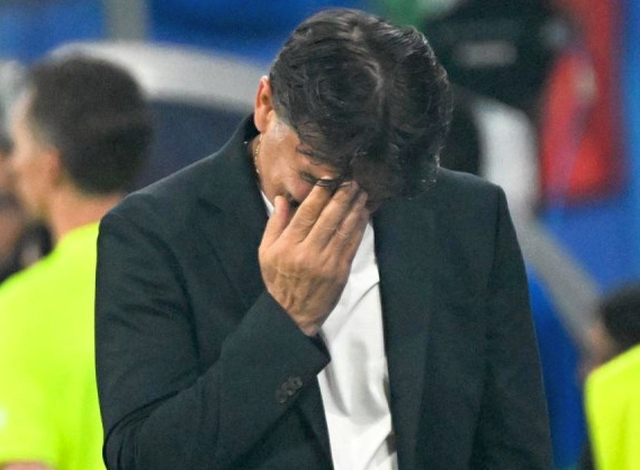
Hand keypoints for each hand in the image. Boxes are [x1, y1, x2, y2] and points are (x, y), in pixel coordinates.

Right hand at [259, 182, 368, 335]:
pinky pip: (352, 244)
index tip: (330, 177)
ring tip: (362, 192)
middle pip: (329, 217)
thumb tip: (284, 199)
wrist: (292, 314)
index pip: (307, 213)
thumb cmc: (278, 280)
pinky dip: (359, 227)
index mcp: (288, 245)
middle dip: (343, 196)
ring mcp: (327, 262)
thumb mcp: (266, 252)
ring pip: (344, 228)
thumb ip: (275, 224)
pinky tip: (363, 214)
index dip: (320, 193)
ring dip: (355, 208)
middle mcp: (308, 251)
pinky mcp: (340, 271)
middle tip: (353, 179)